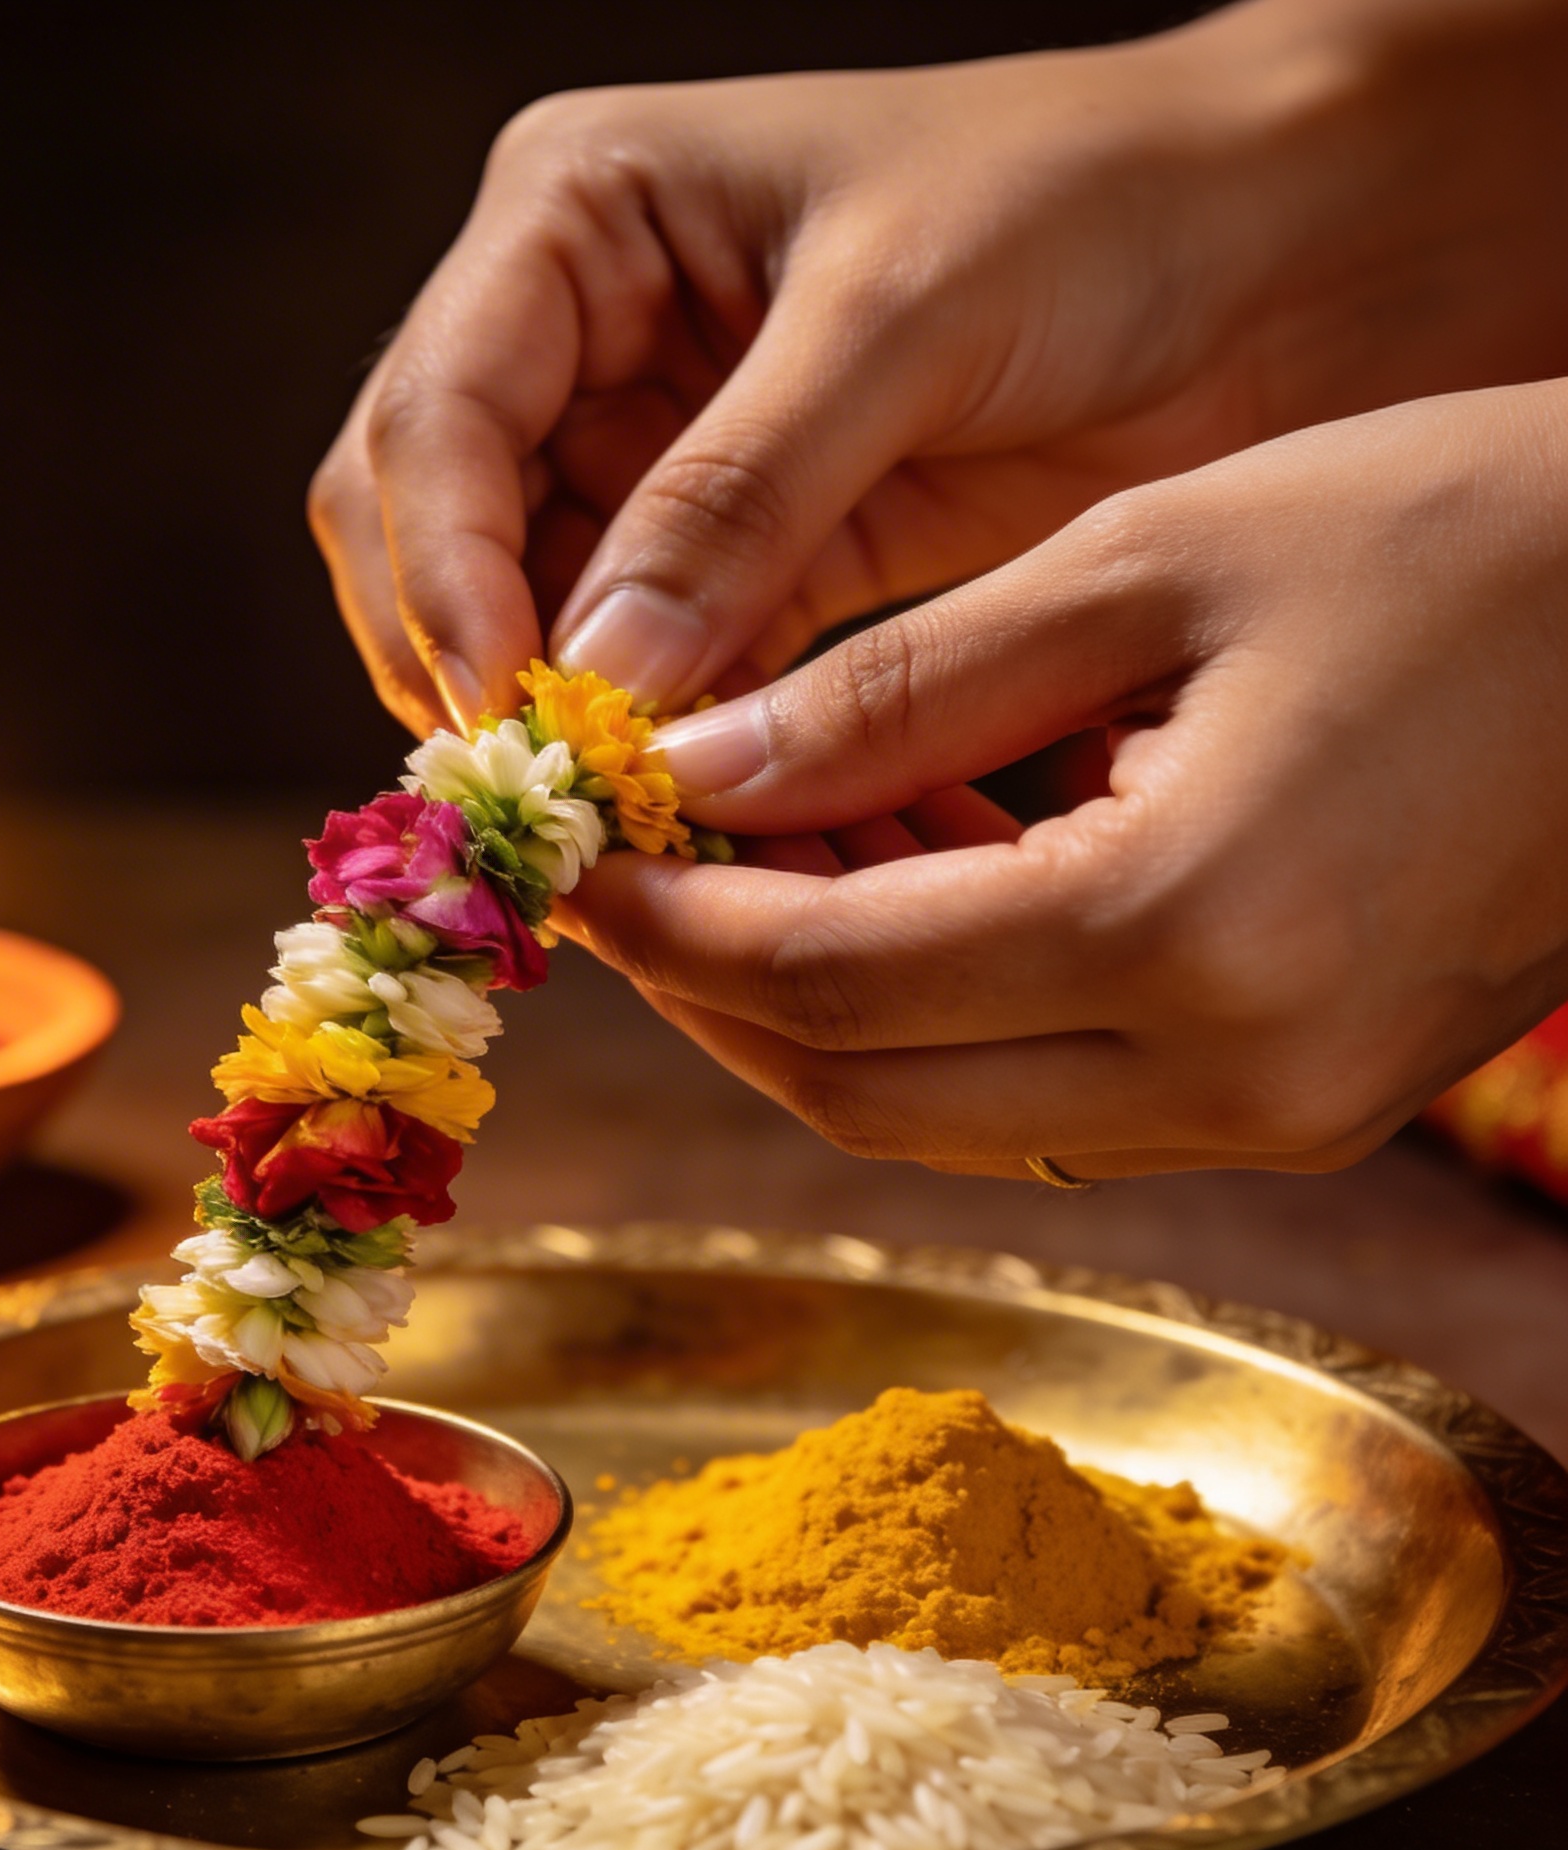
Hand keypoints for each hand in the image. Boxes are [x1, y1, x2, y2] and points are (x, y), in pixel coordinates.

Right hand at [311, 1, 1567, 736]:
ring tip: (618, 821)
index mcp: (580, 213)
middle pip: (430, 525)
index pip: (432, 413)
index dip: (444, 572)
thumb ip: (733, 501)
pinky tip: (689, 809)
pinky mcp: (736, 552)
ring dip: (557, 721)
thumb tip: (591, 685)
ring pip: (521, 614)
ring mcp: (650, 449)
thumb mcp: (898, 322)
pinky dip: (653, 740)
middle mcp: (582, 331)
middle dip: (468, 658)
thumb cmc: (1096, 206)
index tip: (508, 711)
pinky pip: (644, 664)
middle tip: (545, 794)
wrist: (1275, 254)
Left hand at [560, 383, 1567, 1178]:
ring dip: (810, 1004)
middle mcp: (1226, 1077)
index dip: (673, 922)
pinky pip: (1033, 1098)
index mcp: (1184, 930)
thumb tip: (703, 769)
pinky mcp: (1289, 1108)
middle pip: (857, 1088)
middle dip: (711, 983)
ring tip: (747, 854)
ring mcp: (1268, 1118)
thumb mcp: (1156, 561)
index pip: (828, 980)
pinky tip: (894, 883)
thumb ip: (903, 692)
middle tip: (627, 870)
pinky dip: (927, 1015)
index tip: (579, 853)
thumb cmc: (1465, 537)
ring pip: (934, 1114)